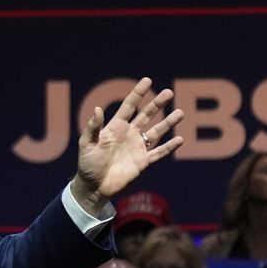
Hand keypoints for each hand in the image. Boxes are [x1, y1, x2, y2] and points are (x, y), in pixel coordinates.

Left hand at [71, 77, 184, 212]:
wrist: (93, 187)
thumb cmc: (87, 164)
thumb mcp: (86, 144)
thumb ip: (93, 127)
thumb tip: (97, 108)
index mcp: (115, 127)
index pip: (129, 106)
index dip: (138, 93)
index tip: (148, 80)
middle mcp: (129, 134)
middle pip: (146, 115)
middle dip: (157, 104)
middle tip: (169, 92)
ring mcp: (137, 147)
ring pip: (156, 132)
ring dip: (168, 122)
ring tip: (180, 112)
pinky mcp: (142, 162)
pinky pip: (158, 153)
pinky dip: (168, 147)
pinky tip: (179, 139)